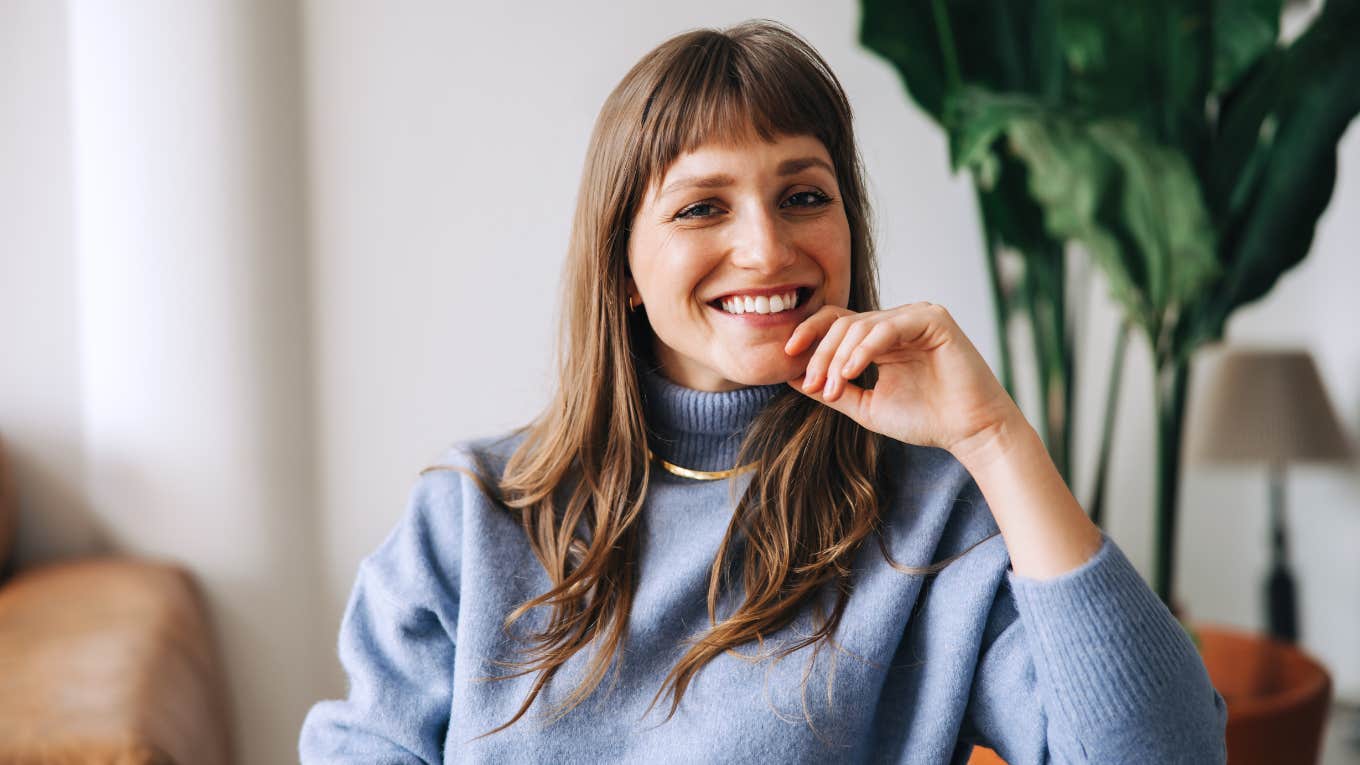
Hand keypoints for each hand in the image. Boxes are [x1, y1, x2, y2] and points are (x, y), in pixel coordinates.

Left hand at [784, 302, 1022, 457]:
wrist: (969, 432)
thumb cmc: (924, 419)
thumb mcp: (866, 405)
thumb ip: (834, 389)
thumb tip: (792, 377)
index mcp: (881, 336)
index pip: (835, 322)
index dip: (808, 335)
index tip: (786, 358)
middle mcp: (896, 321)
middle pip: (842, 323)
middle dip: (821, 354)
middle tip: (814, 385)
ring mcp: (915, 316)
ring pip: (860, 325)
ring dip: (839, 358)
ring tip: (834, 388)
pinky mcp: (933, 319)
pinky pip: (887, 327)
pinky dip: (864, 349)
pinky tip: (851, 372)